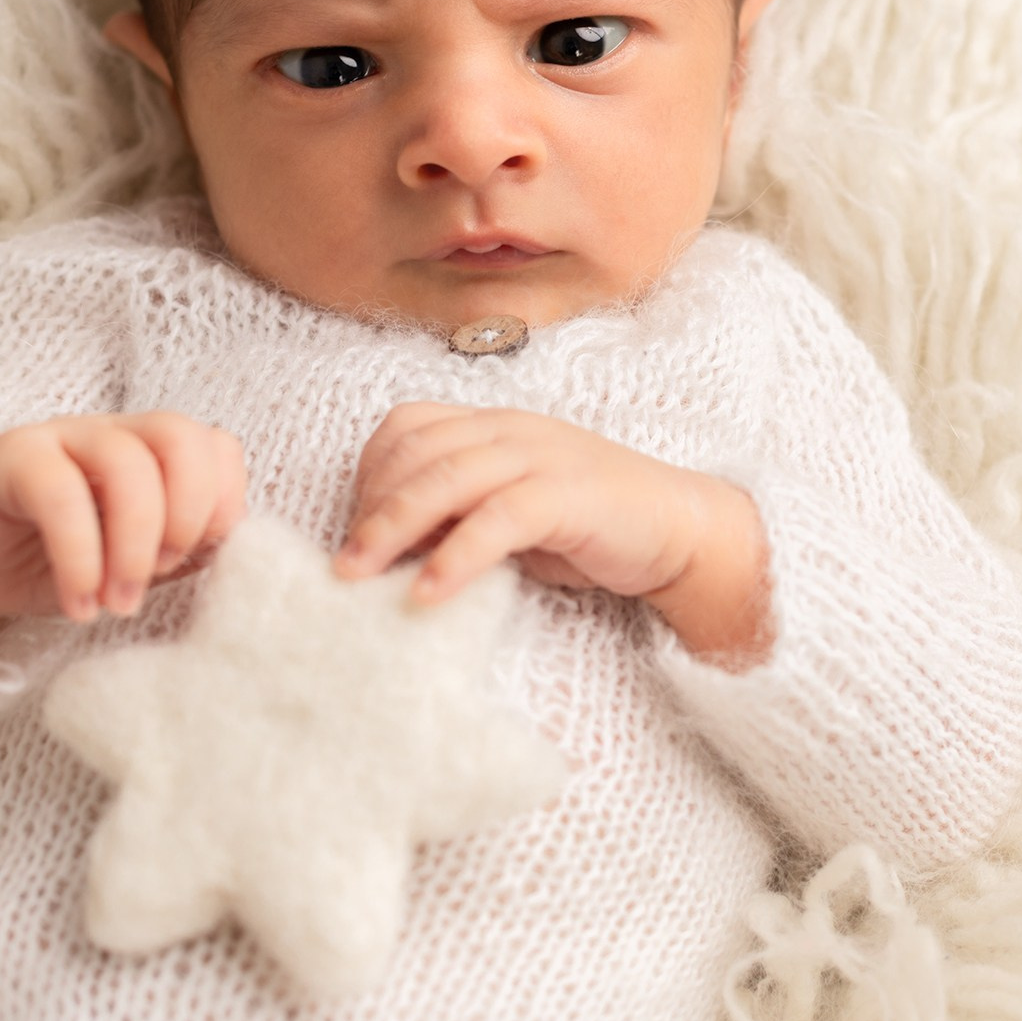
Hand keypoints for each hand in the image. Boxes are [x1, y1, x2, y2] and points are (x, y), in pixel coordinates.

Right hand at [0, 412, 249, 648]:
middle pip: (180, 436)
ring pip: (124, 461)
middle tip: (160, 575)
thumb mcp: (129, 563)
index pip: (216, 445)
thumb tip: (230, 552)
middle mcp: (113, 435)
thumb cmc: (54, 562)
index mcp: (153, 453)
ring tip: (118, 603)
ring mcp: (61, 439)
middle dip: (187, 514)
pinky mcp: (9, 460)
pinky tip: (78, 602)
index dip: (222, 502)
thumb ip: (179, 550)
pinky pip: (57, 492)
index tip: (200, 559)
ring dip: (133, 545)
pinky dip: (79, 556)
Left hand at [332, 402, 753, 610]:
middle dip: (368, 508)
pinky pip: (498, 519)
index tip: (352, 529)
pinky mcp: (568, 496)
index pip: (408, 426)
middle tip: (340, 566)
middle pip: (416, 452)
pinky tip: (428, 594)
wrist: (682, 531)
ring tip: (359, 579)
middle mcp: (511, 430)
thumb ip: (455, 514)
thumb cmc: (588, 527)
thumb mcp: (508, 514)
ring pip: (447, 478)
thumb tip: (387, 546)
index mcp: (492, 426)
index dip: (370, 474)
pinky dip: (455, 556)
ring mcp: (541, 457)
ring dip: (393, 529)